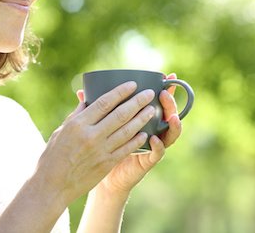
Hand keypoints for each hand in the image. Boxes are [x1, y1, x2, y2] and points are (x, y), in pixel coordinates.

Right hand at [35, 81, 156, 205]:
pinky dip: (137, 140)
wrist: (53, 184)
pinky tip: (145, 132)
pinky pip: (126, 148)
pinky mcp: (106, 164)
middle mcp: (91, 135)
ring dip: (141, 119)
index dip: (121, 92)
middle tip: (149, 94)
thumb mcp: (62, 130)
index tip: (132, 84)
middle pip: (120, 114)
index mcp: (79, 124)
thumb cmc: (54, 155)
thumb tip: (87, 99)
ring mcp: (100, 150)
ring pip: (127, 131)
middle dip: (137, 102)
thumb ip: (77, 114)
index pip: (104, 102)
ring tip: (151, 110)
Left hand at [89, 73, 182, 195]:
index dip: (165, 90)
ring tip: (172, 115)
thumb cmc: (102, 150)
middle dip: (169, 101)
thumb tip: (81, 93)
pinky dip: (157, 146)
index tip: (169, 75)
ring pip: (169, 133)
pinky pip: (157, 154)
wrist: (105, 179)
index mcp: (141, 120)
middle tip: (166, 91)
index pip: (158, 101)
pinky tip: (153, 138)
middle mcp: (151, 131)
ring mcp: (151, 146)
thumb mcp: (100, 127)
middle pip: (167, 113)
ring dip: (172, 124)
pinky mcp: (147, 161)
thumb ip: (96, 111)